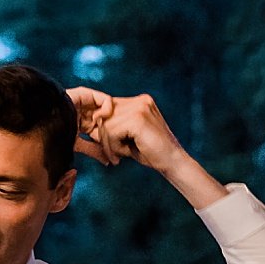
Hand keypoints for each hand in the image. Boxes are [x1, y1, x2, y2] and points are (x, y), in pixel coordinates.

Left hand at [68, 88, 185, 172]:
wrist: (173, 163)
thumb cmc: (151, 153)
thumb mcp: (129, 136)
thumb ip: (114, 127)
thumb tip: (91, 125)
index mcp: (140, 101)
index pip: (110, 108)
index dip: (105, 127)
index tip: (108, 146)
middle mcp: (141, 100)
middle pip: (106, 114)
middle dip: (104, 137)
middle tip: (112, 155)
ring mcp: (140, 107)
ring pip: (106, 124)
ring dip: (108, 144)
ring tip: (118, 156)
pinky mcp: (138, 119)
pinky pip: (111, 132)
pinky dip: (113, 146)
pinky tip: (122, 155)